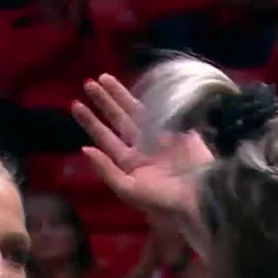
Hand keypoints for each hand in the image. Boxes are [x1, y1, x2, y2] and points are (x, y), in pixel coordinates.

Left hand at [72, 74, 213, 217]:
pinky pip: (160, 110)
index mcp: (130, 164)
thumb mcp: (130, 190)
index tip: (75, 104)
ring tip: (103, 78)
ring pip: (137, 112)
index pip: (106, 139)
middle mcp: (143, 148)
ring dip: (120, 95)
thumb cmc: (165, 199)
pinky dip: (149, 98)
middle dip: (104, 103)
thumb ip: (107, 170)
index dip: (91, 122)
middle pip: (119, 121)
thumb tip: (85, 149)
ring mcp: (161, 137)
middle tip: (88, 83)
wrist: (202, 196)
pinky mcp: (179, 130)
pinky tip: (137, 85)